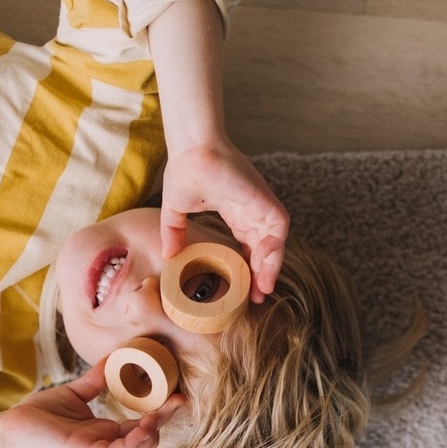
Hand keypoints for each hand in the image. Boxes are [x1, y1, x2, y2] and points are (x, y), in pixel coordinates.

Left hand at [0, 364, 182, 447]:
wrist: (9, 427)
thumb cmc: (37, 414)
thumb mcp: (74, 393)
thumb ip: (95, 381)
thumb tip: (113, 359)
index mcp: (104, 432)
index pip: (140, 428)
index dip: (160, 414)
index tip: (175, 394)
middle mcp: (103, 443)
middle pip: (144, 442)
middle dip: (163, 423)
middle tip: (176, 401)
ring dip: (151, 437)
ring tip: (158, 416)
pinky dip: (133, 443)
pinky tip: (143, 426)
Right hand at [159, 138, 289, 302]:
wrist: (191, 150)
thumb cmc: (184, 170)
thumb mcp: (175, 210)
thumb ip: (173, 232)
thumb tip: (167, 256)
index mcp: (235, 211)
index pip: (249, 244)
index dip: (248, 267)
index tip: (243, 289)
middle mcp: (250, 210)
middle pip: (264, 248)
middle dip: (263, 273)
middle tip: (256, 297)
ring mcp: (259, 204)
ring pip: (275, 242)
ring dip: (271, 266)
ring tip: (262, 289)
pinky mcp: (263, 199)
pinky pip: (279, 227)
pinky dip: (275, 247)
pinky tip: (264, 265)